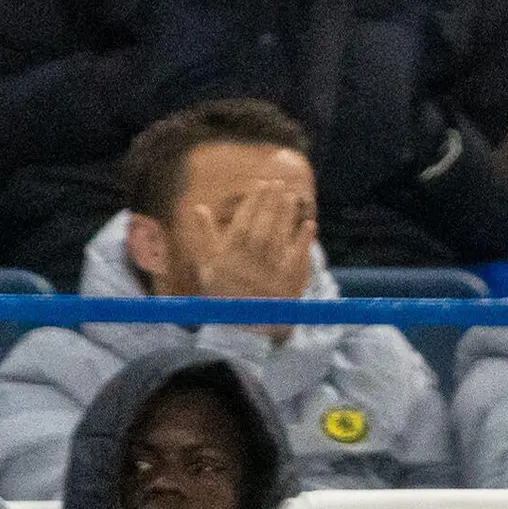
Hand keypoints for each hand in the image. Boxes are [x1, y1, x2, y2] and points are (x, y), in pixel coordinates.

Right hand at [194, 179, 317, 309]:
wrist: (242, 326)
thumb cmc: (224, 290)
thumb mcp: (208, 266)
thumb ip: (205, 236)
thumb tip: (198, 207)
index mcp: (228, 257)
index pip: (242, 224)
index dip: (252, 203)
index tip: (261, 184)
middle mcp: (247, 264)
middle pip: (261, 228)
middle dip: (269, 204)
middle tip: (277, 183)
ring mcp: (268, 273)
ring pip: (277, 240)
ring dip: (284, 217)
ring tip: (290, 196)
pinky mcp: (286, 283)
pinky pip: (296, 259)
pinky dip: (302, 241)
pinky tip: (308, 224)